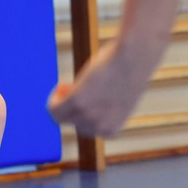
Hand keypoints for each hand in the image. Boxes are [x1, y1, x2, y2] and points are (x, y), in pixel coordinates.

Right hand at [47, 39, 161, 136]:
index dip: (83, 113)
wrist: (134, 58)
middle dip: (72, 108)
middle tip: (75, 88)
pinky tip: (61, 85)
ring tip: (70, 85)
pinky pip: (54, 108)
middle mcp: (100, 127)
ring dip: (61, 101)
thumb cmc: (130, 72)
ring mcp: (88, 115)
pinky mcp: (77, 101)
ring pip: (60, 116)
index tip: (84, 98)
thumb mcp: (116, 98)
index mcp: (112, 129)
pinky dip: (53, 99)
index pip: (87, 130)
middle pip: (74, 124)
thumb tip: (83, 105)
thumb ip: (102, 107)